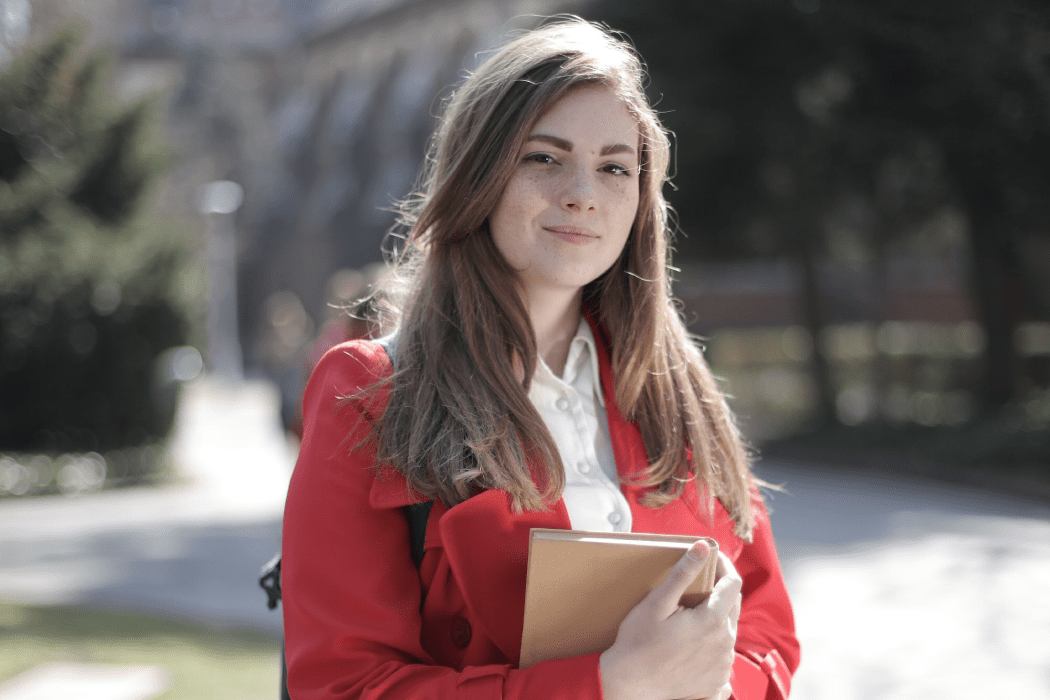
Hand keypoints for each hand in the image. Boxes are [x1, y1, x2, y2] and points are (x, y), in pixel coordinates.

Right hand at [599, 540, 741, 699]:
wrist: (628, 686)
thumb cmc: (637, 643)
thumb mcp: (657, 603)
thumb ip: (683, 573)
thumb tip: (703, 546)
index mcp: (713, 621)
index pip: (733, 583)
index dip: (723, 565)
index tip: (710, 557)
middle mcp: (725, 644)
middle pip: (733, 604)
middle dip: (719, 589)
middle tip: (696, 584)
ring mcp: (723, 665)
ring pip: (729, 628)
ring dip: (716, 615)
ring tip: (689, 613)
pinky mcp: (718, 680)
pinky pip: (723, 652)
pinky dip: (713, 640)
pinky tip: (691, 639)